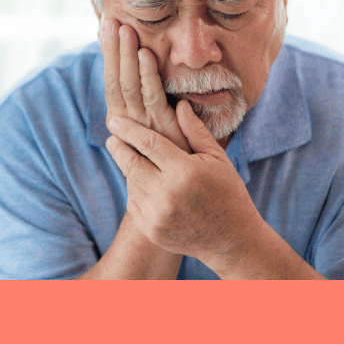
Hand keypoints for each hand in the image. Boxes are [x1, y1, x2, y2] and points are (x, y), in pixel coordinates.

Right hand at [100, 16, 190, 152]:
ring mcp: (144, 125)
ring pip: (129, 84)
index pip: (112, 79)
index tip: (105, 26)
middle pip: (115, 78)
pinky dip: (147, 75)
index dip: (108, 53)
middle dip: (112, 49)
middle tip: (109, 20)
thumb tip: (145, 64)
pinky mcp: (163, 128)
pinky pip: (152, 97)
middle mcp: (127, 121)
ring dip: (125, 56)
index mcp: (124, 117)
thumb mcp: (159, 120)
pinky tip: (144, 54)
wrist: (185, 182)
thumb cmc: (174, 149)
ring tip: (123, 30)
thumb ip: (151, 97)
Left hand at [105, 99, 262, 263]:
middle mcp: (166, 193)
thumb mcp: (218, 159)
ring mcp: (156, 214)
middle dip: (118, 147)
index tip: (115, 120)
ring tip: (133, 159)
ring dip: (129, 169)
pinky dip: (136, 190)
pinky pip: (133, 203)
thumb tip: (179, 105)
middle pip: (131, 163)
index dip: (129, 129)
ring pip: (131, 183)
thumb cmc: (228, 193)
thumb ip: (195, 132)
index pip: (148, 143)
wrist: (231, 239)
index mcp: (184, 171)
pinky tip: (145, 184)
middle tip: (112, 137)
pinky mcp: (151, 229)